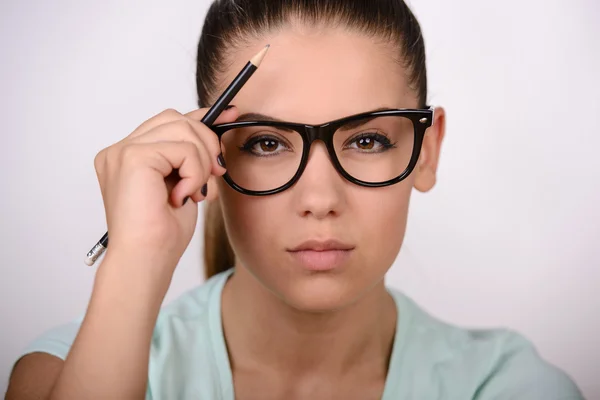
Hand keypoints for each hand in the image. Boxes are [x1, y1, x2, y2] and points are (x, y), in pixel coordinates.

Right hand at [93, 107, 237, 278]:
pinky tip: (184, 195)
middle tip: (215, 172)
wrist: (145, 260)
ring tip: (195, 191)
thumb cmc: (161, 234)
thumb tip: (216, 129)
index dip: (201, 117)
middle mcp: (120, 150)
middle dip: (206, 142)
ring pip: (182, 128)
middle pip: (176, 118)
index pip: (168, 121)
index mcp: (129, 156)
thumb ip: (191, 157)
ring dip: (200, 162)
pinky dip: (194, 172)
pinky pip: (182, 148)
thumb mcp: (185, 184)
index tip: (230, 115)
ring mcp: (122, 151)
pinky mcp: (132, 157)